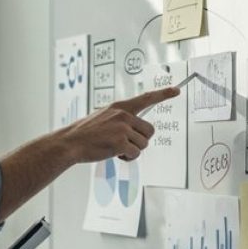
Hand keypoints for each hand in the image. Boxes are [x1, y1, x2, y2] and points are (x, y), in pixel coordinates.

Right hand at [59, 87, 178, 162]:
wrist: (70, 143)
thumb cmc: (85, 133)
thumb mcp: (103, 117)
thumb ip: (120, 120)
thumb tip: (135, 131)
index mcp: (120, 107)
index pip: (146, 98)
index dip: (163, 94)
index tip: (176, 90)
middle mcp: (123, 115)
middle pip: (149, 130)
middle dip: (141, 140)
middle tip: (124, 143)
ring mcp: (122, 128)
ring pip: (143, 144)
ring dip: (132, 150)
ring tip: (114, 149)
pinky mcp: (120, 143)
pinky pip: (135, 153)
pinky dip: (127, 158)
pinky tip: (114, 154)